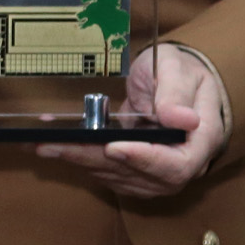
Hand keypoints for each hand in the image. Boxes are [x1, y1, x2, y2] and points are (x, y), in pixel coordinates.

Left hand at [35, 42, 228, 197]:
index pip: (176, 165)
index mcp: (201, 142)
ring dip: (79, 160)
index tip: (114, 147)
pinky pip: (107, 170)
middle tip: (55, 145)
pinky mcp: (135, 172)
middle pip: (138, 175)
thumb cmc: (182, 73)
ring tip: (44, 145)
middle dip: (94, 159)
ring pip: (116, 174)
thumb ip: (177, 93)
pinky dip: (80, 157)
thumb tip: (182, 120)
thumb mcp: (179, 70)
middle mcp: (180, 166)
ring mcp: (156, 174)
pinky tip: (53, 145)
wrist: (177, 83)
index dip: (144, 159)